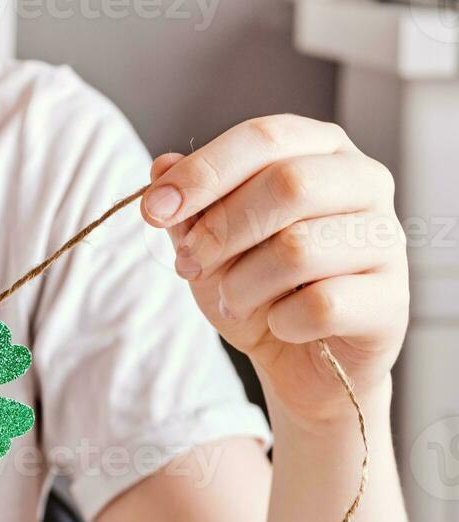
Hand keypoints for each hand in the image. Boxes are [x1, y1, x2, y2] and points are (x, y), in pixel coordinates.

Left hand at [141, 114, 405, 425]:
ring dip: (242, 285)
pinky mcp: (390, 300)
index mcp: (320, 151)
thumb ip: (190, 206)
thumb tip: (161, 166)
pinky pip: (321, 305)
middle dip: (220, 230)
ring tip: (234, 302)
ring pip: (299, 249)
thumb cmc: (259, 288)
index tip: (153, 210)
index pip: (264, 137)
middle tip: (188, 264)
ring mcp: (385, 240)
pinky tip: (281, 325)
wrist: (300, 361)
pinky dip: (281, 322)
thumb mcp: (211, 244)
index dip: (203, 172)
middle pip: (288, 184)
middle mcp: (364, 183)